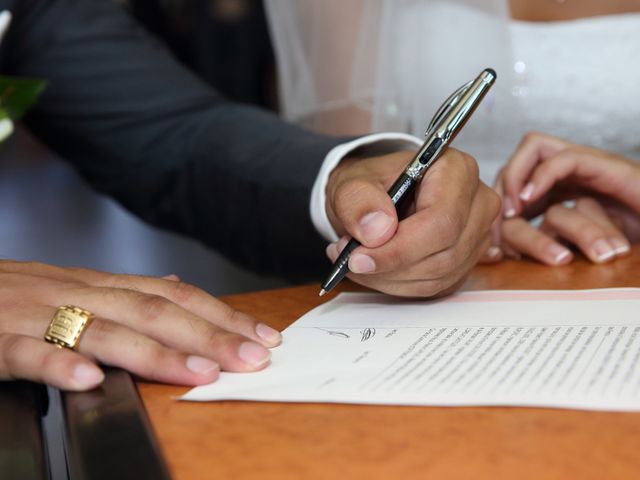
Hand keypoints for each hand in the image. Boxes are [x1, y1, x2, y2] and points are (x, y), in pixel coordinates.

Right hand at [0, 261, 281, 390]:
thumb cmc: (13, 295)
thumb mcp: (76, 286)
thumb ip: (124, 291)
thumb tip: (174, 285)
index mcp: (100, 285)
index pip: (174, 295)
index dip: (221, 315)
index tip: (263, 336)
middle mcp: (78, 294)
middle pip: (153, 311)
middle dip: (209, 335)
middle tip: (253, 357)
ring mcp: (37, 316)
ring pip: (104, 331)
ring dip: (156, 353)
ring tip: (201, 373)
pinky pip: (30, 354)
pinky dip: (61, 366)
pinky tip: (92, 382)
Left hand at [324, 149, 500, 296]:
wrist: (374, 199)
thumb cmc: (370, 187)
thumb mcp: (351, 183)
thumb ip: (358, 201)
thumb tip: (376, 232)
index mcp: (457, 170)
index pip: (440, 221)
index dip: (399, 249)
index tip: (358, 259)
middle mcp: (476, 202)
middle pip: (444, 254)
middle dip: (391, 266)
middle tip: (350, 260)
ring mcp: (477, 234)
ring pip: (440, 275)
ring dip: (392, 278)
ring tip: (357, 261)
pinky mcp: (467, 261)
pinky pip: (437, 286)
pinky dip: (400, 285)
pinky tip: (376, 269)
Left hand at [495, 132, 639, 264]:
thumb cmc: (626, 242)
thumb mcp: (568, 246)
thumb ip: (539, 240)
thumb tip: (498, 252)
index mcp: (561, 188)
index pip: (515, 176)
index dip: (497, 198)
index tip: (491, 229)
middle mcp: (570, 173)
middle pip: (519, 158)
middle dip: (500, 185)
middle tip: (497, 218)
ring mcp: (588, 166)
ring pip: (534, 147)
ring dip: (515, 175)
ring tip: (512, 208)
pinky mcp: (606, 167)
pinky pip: (563, 158)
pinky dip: (539, 177)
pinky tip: (528, 202)